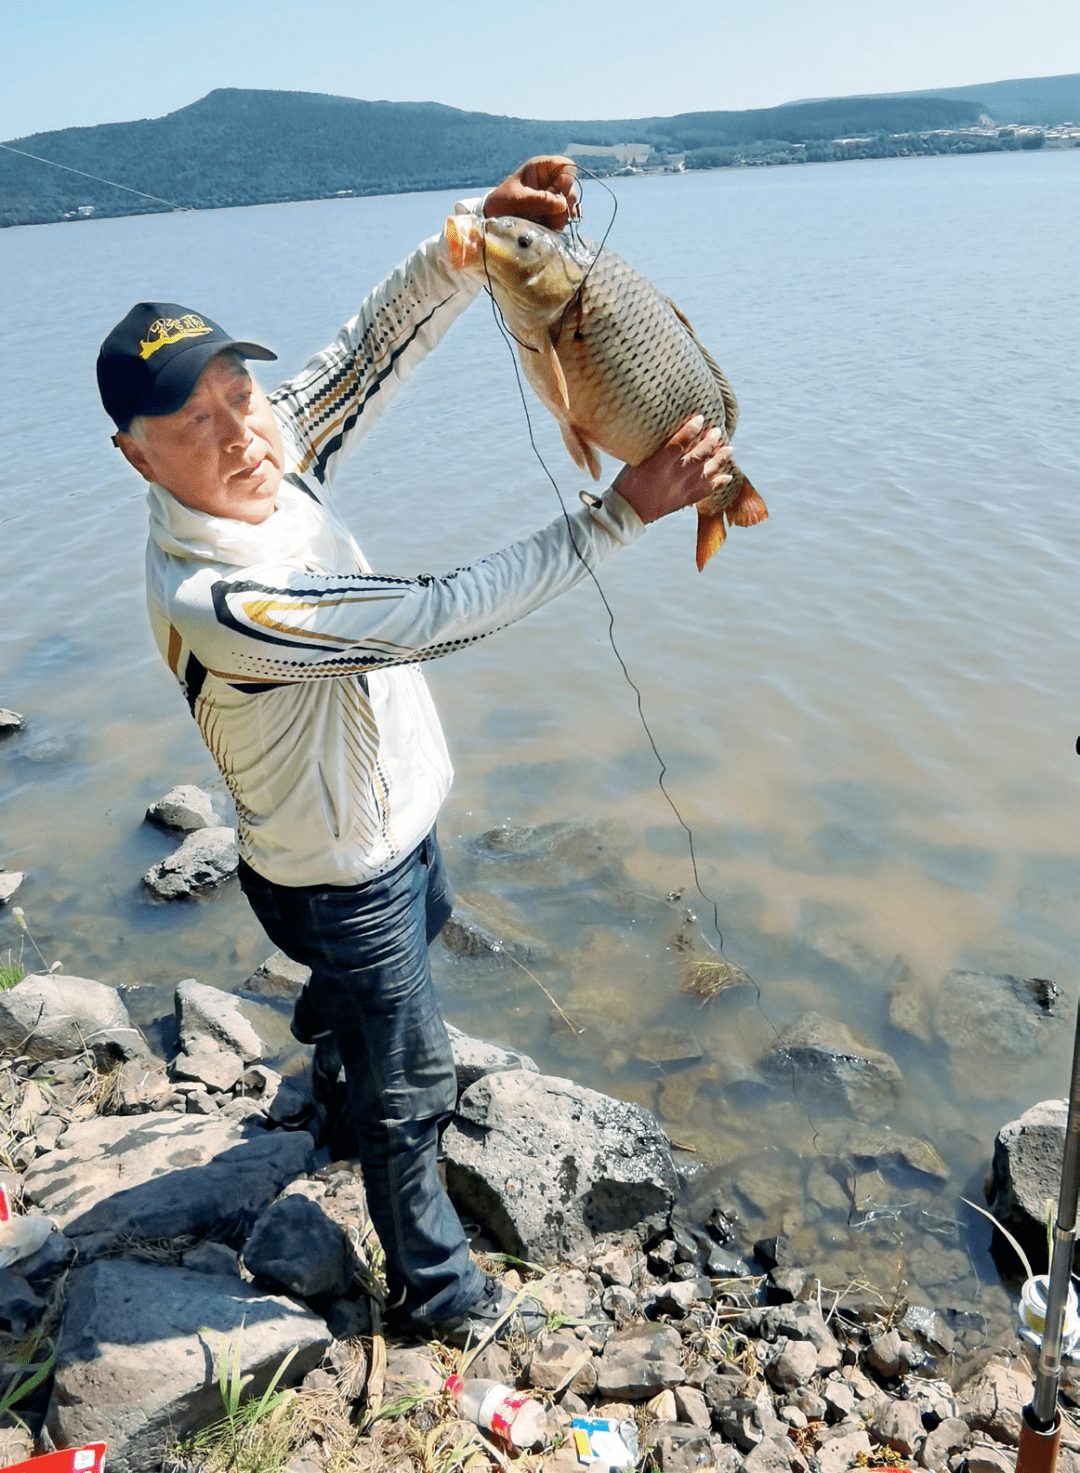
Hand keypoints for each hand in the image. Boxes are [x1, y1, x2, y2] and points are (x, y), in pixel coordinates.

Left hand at [484, 156, 578, 230]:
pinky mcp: (551, 214)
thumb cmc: (502, 202)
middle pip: (570, 188)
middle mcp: (549, 181)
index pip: (566, 166)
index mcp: (541, 168)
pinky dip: (560, 223)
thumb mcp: (518, 199)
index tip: (559, 192)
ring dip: (562, 215)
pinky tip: (552, 227)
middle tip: (554, 213)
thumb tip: (563, 204)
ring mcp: (552, 198)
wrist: (492, 219)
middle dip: (565, 201)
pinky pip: (565, 217)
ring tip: (549, 223)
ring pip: (570, 205)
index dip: (567, 179)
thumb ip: (540, 200)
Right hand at [613, 417, 732, 524]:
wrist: (628, 512)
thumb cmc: (628, 483)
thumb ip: (655, 449)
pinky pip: (706, 491)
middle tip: (717, 431)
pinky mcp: (685, 500)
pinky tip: (728, 476)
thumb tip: (671, 433)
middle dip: (710, 442)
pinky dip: (718, 483)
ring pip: (706, 472)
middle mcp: (673, 477)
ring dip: (719, 459)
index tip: (700, 418)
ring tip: (729, 448)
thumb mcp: (635, 461)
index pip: (678, 444)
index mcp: (657, 465)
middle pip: (697, 457)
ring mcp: (681, 489)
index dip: (691, 430)